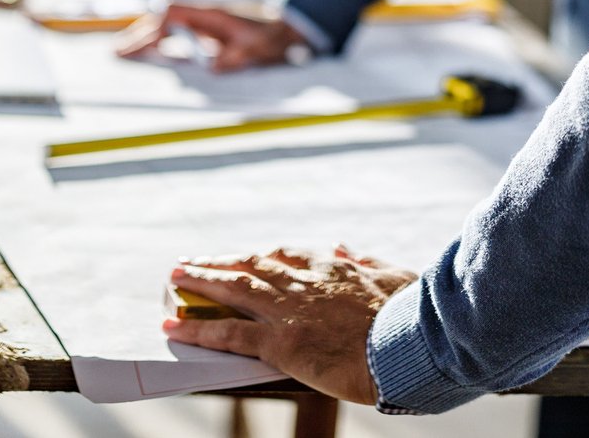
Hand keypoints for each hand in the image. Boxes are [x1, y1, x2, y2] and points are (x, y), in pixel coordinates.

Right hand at [113, 1, 310, 71]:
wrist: (291, 26)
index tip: (140, 46)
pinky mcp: (209, 32)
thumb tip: (212, 67)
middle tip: (118, 52)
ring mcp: (205, 22)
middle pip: (163, 18)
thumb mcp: (258, 48)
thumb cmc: (273, 35)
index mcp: (211, 13)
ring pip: (168, 25)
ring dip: (148, 37)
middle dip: (140, 33)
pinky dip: (161, 42)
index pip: (172, 13)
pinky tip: (152, 53)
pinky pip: (178, 34)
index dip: (154, 28)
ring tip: (125, 52)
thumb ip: (237, 57)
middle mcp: (204, 14)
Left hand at [165, 244, 416, 403]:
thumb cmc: (413, 315)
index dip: (260, 257)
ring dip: (202, 281)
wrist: (414, 343)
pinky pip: (230, 334)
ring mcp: (290, 312)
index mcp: (334, 269)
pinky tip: (174, 327)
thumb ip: (365, 263)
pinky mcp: (281, 343)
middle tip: (192, 262)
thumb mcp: (395, 277)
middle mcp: (305, 284)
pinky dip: (199, 329)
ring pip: (235, 290)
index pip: (288, 257)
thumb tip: (343, 247)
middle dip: (220, 263)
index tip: (244, 257)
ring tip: (176, 277)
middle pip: (252, 267)